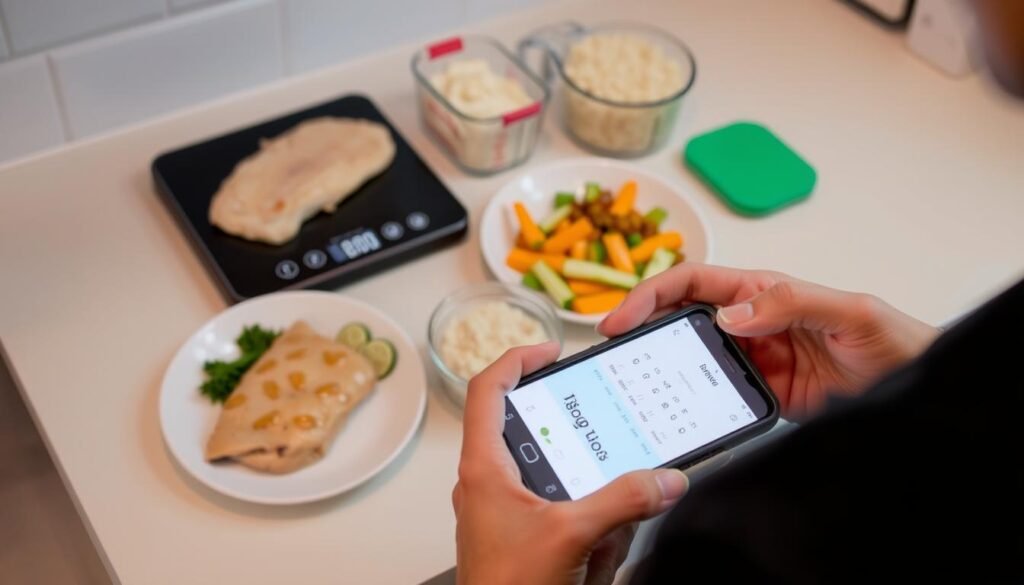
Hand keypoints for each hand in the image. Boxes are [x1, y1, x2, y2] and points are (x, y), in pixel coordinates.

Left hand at [454, 343, 688, 584]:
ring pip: (554, 481)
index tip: (551, 352)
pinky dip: (585, 529)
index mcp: (483, 467)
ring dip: (585, 505)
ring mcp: (503, 512)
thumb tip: (664, 477)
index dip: (516, 359)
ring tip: (597, 540)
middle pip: (533, 436)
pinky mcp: (521, 537)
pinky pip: (560, 515)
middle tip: (599, 454)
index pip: (486, 389)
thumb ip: (623, 501)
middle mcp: (487, 483)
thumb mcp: (573, 537)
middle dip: (575, 453)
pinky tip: (597, 557)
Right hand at [599, 264, 938, 417]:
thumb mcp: (848, 312)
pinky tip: (670, 410)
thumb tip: (731, 313)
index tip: (620, 318)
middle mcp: (748, 322)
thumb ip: (791, 304)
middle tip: (608, 351)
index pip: (692, 283)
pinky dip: (685, 400)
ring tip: (626, 383)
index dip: (649, 295)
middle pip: (678, 318)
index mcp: (761, 291)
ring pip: (688, 357)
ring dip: (657, 366)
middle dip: (639, 328)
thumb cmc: (893, 340)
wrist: (914, 388)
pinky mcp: (756, 395)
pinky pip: (711, 394)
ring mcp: (749, 360)